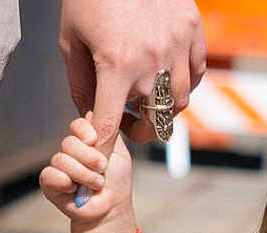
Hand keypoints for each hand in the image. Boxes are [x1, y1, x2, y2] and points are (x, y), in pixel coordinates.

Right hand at [40, 115, 137, 232]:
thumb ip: (106, 130)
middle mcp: (71, 151)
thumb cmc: (117, 183)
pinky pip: (50, 174)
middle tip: (102, 170)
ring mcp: (59, 166)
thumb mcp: (118, 152)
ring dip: (84, 175)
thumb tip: (93, 111)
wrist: (112, 210)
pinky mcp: (50, 184)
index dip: (87, 132)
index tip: (96, 142)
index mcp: (86, 141)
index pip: (78, 125)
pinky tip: (75, 189)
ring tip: (96, 185)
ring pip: (62, 159)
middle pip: (69, 141)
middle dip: (90, 158)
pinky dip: (65, 182)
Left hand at [59, 0, 205, 154]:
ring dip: (163, 108)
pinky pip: (195, 77)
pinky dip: (182, 84)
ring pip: (178, 104)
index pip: (110, 123)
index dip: (105, 147)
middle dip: (138, 128)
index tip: (102, 162)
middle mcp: (151, 63)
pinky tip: (166, 76)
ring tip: (147, 97)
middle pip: (153, 121)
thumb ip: (80, 80)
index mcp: (116, 64)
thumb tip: (89, 116)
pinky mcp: (194, 35)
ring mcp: (178, 49)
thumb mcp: (71, 35)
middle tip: (127, 122)